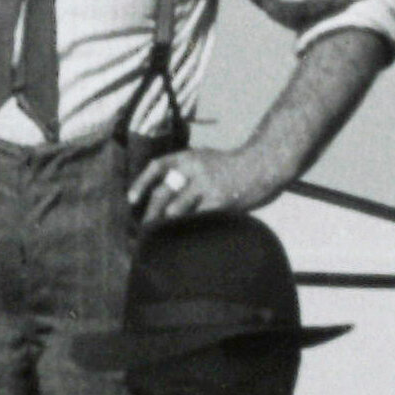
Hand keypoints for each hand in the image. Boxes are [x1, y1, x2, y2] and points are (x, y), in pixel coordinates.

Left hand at [129, 145, 274, 231]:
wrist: (263, 164)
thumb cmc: (230, 166)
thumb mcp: (204, 158)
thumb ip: (184, 171)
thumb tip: (159, 194)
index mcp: (189, 156)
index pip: (157, 166)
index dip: (141, 183)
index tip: (130, 199)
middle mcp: (195, 169)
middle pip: (162, 193)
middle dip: (150, 213)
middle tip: (145, 227)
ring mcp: (207, 185)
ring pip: (176, 209)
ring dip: (167, 224)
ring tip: (162, 236)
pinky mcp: (220, 201)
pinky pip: (197, 219)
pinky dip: (188, 229)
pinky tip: (185, 237)